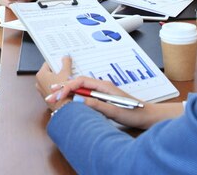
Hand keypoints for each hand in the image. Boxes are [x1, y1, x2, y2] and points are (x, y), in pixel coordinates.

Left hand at [36, 56, 73, 111]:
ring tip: (68, 75)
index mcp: (40, 74)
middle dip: (59, 69)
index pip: (48, 62)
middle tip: (67, 67)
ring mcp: (41, 89)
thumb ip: (66, 62)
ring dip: (59, 77)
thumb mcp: (66, 72)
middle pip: (50, 71)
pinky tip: (66, 84)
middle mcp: (38, 82)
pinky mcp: (46, 96)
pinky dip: (58, 84)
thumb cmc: (62, 90)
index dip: (56, 60)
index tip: (63, 59)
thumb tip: (66, 57)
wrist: (63, 107)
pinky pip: (52, 86)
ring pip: (52, 79)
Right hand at [39, 65, 180, 129]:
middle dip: (63, 89)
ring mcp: (102, 92)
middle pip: (78, 84)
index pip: (81, 82)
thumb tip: (81, 101)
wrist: (146, 115)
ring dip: (67, 93)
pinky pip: (84, 95)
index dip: (68, 87)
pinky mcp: (102, 98)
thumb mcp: (115, 111)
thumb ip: (98, 105)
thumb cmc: (134, 112)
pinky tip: (68, 102)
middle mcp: (102, 86)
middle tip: (50, 96)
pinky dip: (74, 97)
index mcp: (104, 86)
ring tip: (54, 97)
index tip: (58, 95)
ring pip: (80, 89)